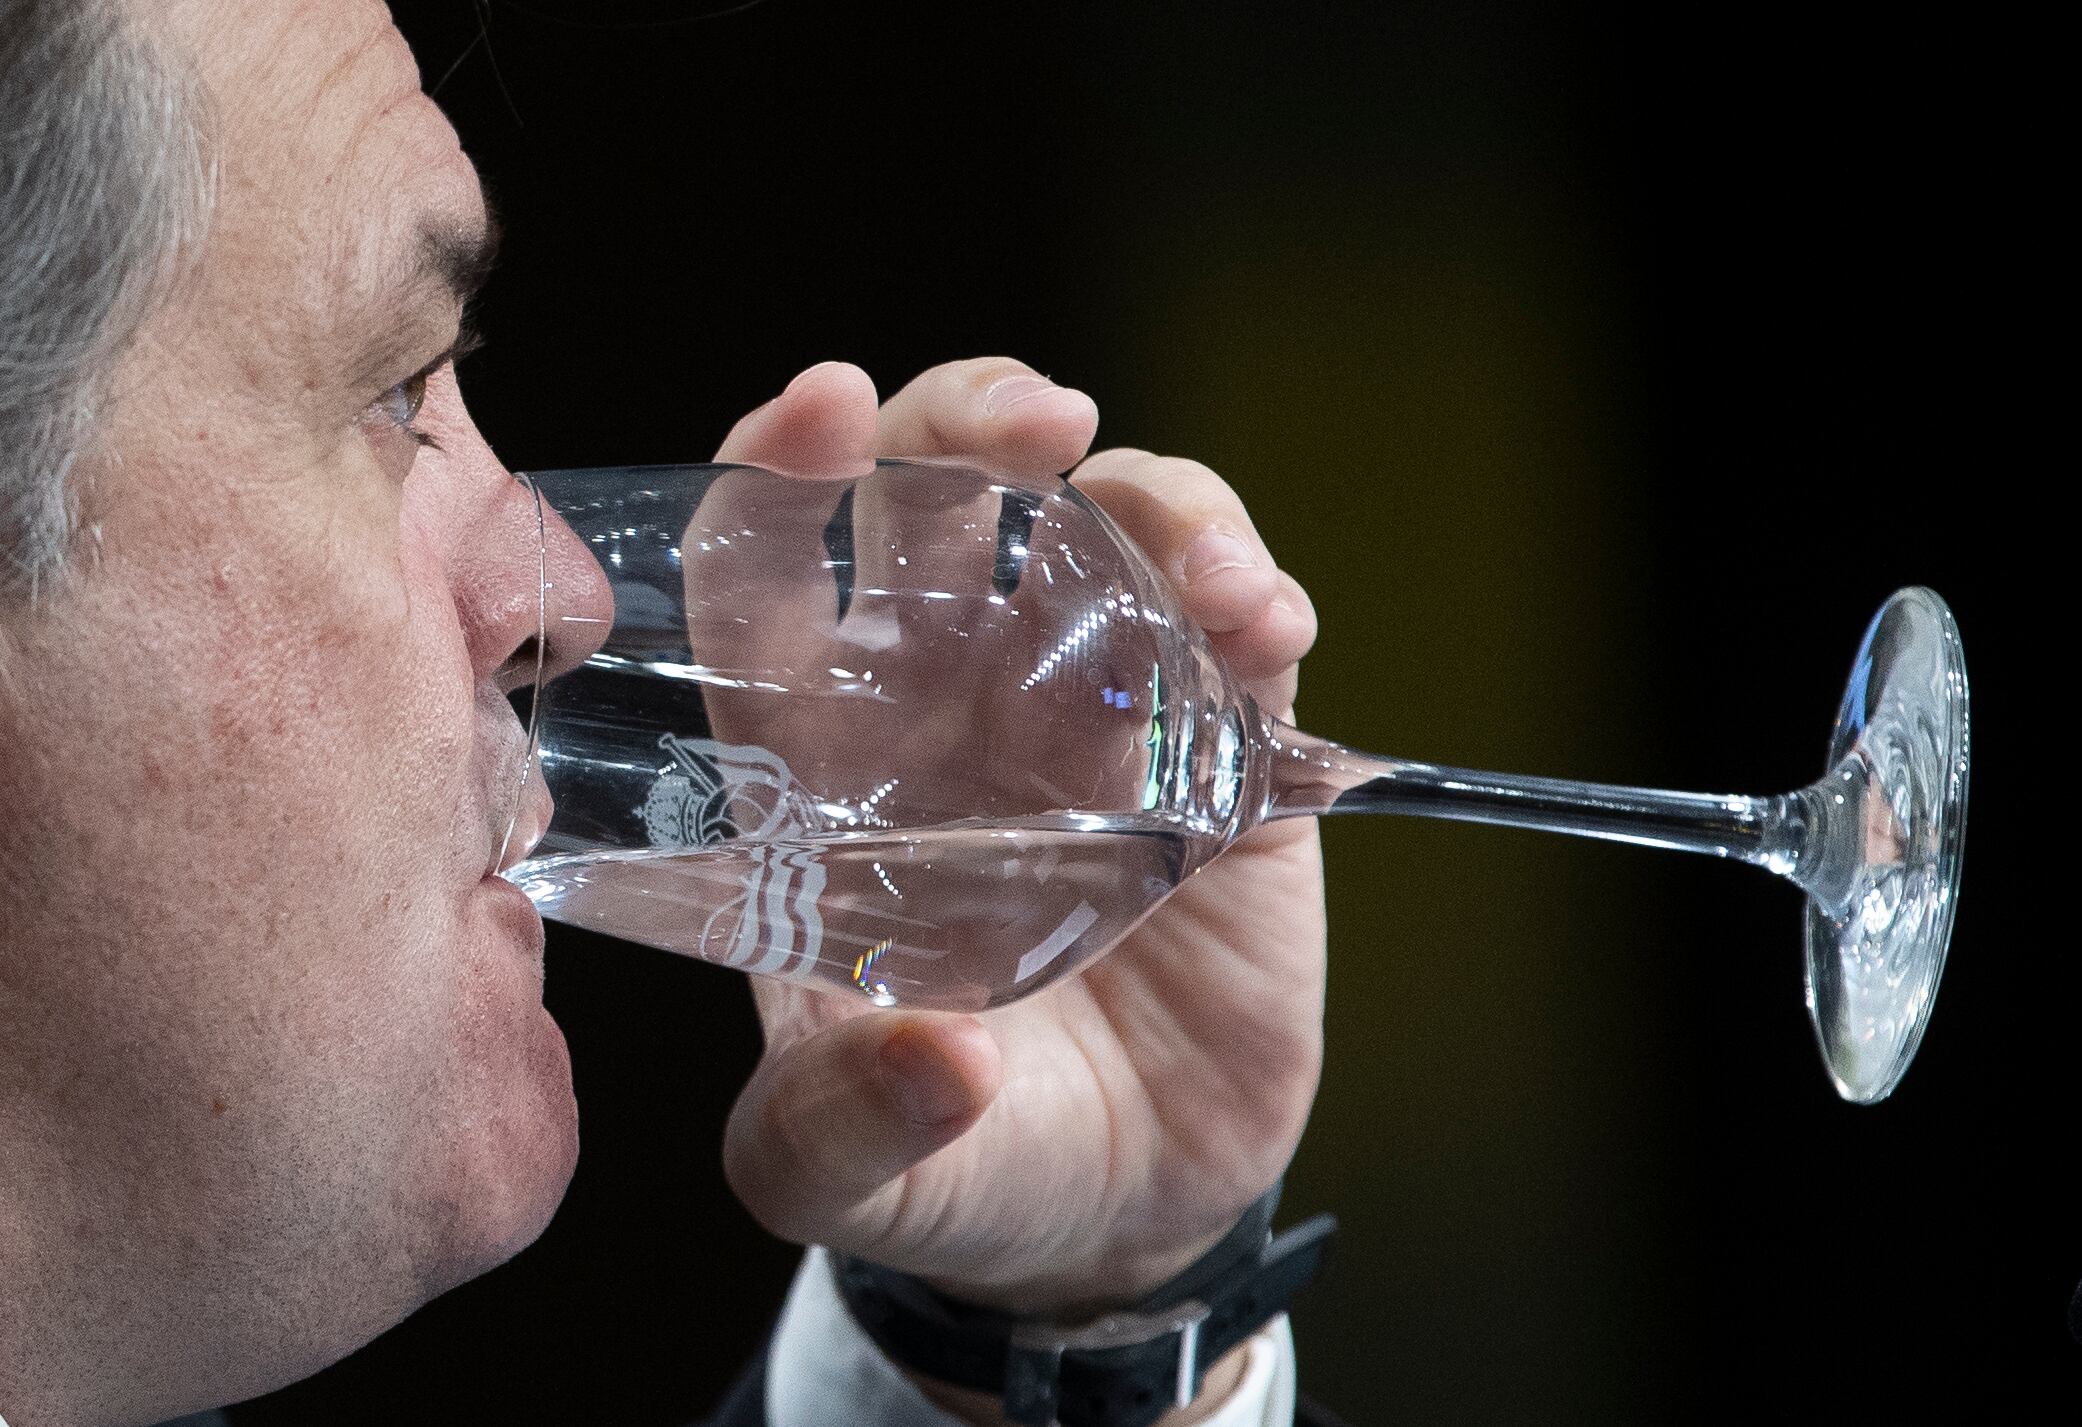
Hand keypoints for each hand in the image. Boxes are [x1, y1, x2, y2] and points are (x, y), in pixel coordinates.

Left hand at [713, 359, 1323, 1317]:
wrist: (1113, 1215)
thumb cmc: (948, 1162)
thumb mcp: (844, 1176)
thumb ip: (842, 1127)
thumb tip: (938, 1061)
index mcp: (820, 770)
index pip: (769, 575)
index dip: (782, 475)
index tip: (823, 410)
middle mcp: (948, 712)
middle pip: (943, 501)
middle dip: (974, 425)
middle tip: (1038, 422)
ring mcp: (1090, 718)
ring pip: (1108, 534)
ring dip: (1158, 506)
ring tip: (1214, 575)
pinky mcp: (1218, 756)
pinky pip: (1236, 638)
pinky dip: (1256, 602)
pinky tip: (1268, 624)